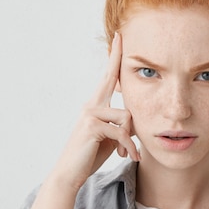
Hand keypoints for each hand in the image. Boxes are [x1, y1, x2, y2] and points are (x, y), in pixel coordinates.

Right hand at [54, 32, 138, 189]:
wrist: (71, 174)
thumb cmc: (91, 154)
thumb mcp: (112, 137)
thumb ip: (123, 124)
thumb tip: (137, 119)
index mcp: (96, 105)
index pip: (108, 78)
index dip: (114, 58)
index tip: (119, 39)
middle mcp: (91, 105)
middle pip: (110, 78)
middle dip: (116, 56)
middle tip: (121, 34)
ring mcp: (90, 113)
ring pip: (127, 116)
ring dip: (131, 138)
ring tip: (128, 152)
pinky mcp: (93, 126)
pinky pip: (122, 131)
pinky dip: (129, 146)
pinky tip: (128, 156)